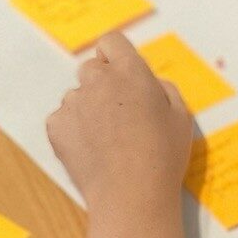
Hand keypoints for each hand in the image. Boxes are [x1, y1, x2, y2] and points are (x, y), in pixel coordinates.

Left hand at [47, 33, 195, 209]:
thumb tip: (149, 83)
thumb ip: (164, 89)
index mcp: (130, 71)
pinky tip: (90, 151)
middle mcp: (98, 80)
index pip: (111, 41)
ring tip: (106, 141)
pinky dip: (72, 131)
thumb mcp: (181, 117)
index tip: (122, 76)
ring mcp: (73, 103)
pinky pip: (62, 119)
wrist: (131, 196)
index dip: (116, 56)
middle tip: (118, 115)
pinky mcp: (56, 126)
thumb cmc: (162, 157)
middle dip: (102, 84)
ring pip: (77, 96)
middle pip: (91, 68)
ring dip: (87, 109)